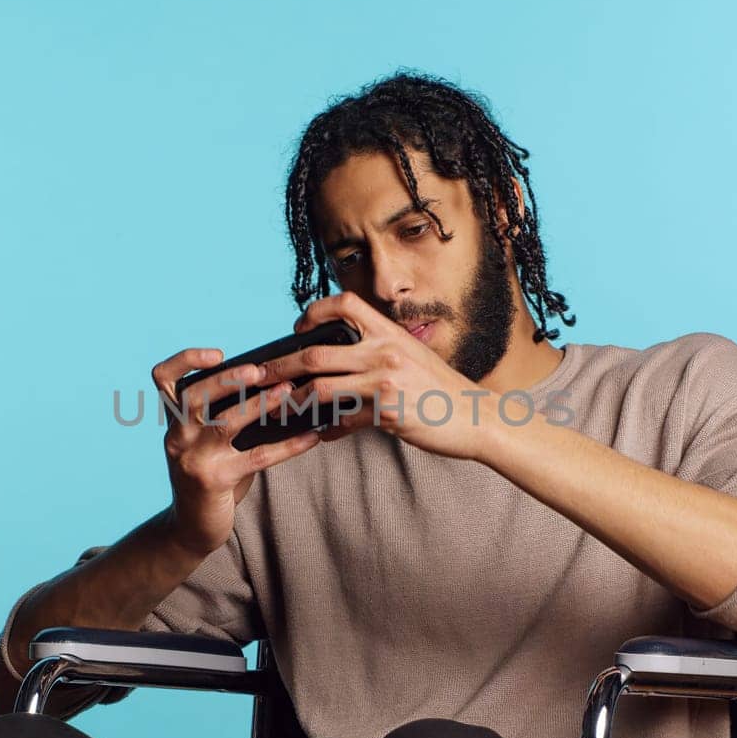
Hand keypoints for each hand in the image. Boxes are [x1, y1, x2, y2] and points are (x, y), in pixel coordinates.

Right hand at [151, 347, 321, 556]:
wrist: (191, 528)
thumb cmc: (208, 475)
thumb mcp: (206, 443)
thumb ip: (226, 417)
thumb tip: (276, 386)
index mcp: (174, 421)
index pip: (164, 378)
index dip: (185, 360)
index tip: (217, 354)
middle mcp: (177, 436)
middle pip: (195, 396)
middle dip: (228, 379)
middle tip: (259, 370)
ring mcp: (193, 460)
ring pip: (225, 423)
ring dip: (260, 405)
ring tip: (288, 392)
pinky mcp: (214, 481)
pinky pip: (256, 457)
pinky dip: (287, 445)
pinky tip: (310, 437)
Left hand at [259, 292, 490, 459]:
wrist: (477, 417)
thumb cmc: (443, 389)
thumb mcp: (413, 356)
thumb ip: (381, 351)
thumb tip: (343, 357)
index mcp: (389, 332)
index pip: (345, 304)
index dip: (314, 311)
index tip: (297, 327)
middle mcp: (384, 352)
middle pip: (315, 354)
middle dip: (280, 367)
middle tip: (259, 377)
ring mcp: (384, 382)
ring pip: (319, 389)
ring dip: (292, 402)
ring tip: (279, 410)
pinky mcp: (386, 413)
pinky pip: (343, 421)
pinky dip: (328, 429)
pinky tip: (322, 433)